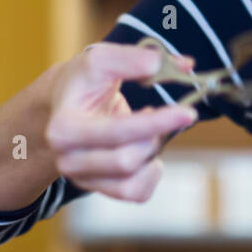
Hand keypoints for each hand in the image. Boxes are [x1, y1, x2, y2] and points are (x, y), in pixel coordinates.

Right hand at [44, 42, 198, 201]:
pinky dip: (151, 173)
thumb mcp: (101, 58)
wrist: (63, 104)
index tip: (188, 112)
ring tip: (149, 130)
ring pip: (131, 183)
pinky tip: (147, 149)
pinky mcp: (99, 188)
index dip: (156, 123)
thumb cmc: (83, 81)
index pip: (117, 132)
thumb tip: (179, 66)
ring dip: (152, 153)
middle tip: (166, 114)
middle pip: (126, 161)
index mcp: (64, 128)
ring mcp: (82, 178)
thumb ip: (134, 59)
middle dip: (155, 136)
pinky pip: (136, 194)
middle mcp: (68, 160)